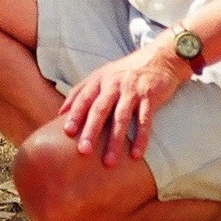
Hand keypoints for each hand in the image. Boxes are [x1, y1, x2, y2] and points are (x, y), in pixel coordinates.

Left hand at [60, 42, 186, 166]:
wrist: (159, 58)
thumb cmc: (125, 72)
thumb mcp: (101, 75)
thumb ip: (81, 92)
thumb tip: (61, 112)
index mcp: (99, 80)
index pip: (84, 98)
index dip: (75, 114)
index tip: (67, 132)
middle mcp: (114, 84)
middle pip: (100, 109)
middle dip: (91, 131)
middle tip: (84, 151)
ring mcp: (132, 90)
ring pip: (121, 118)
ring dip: (115, 141)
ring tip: (109, 162)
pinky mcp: (150, 96)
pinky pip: (144, 120)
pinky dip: (140, 138)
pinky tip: (136, 154)